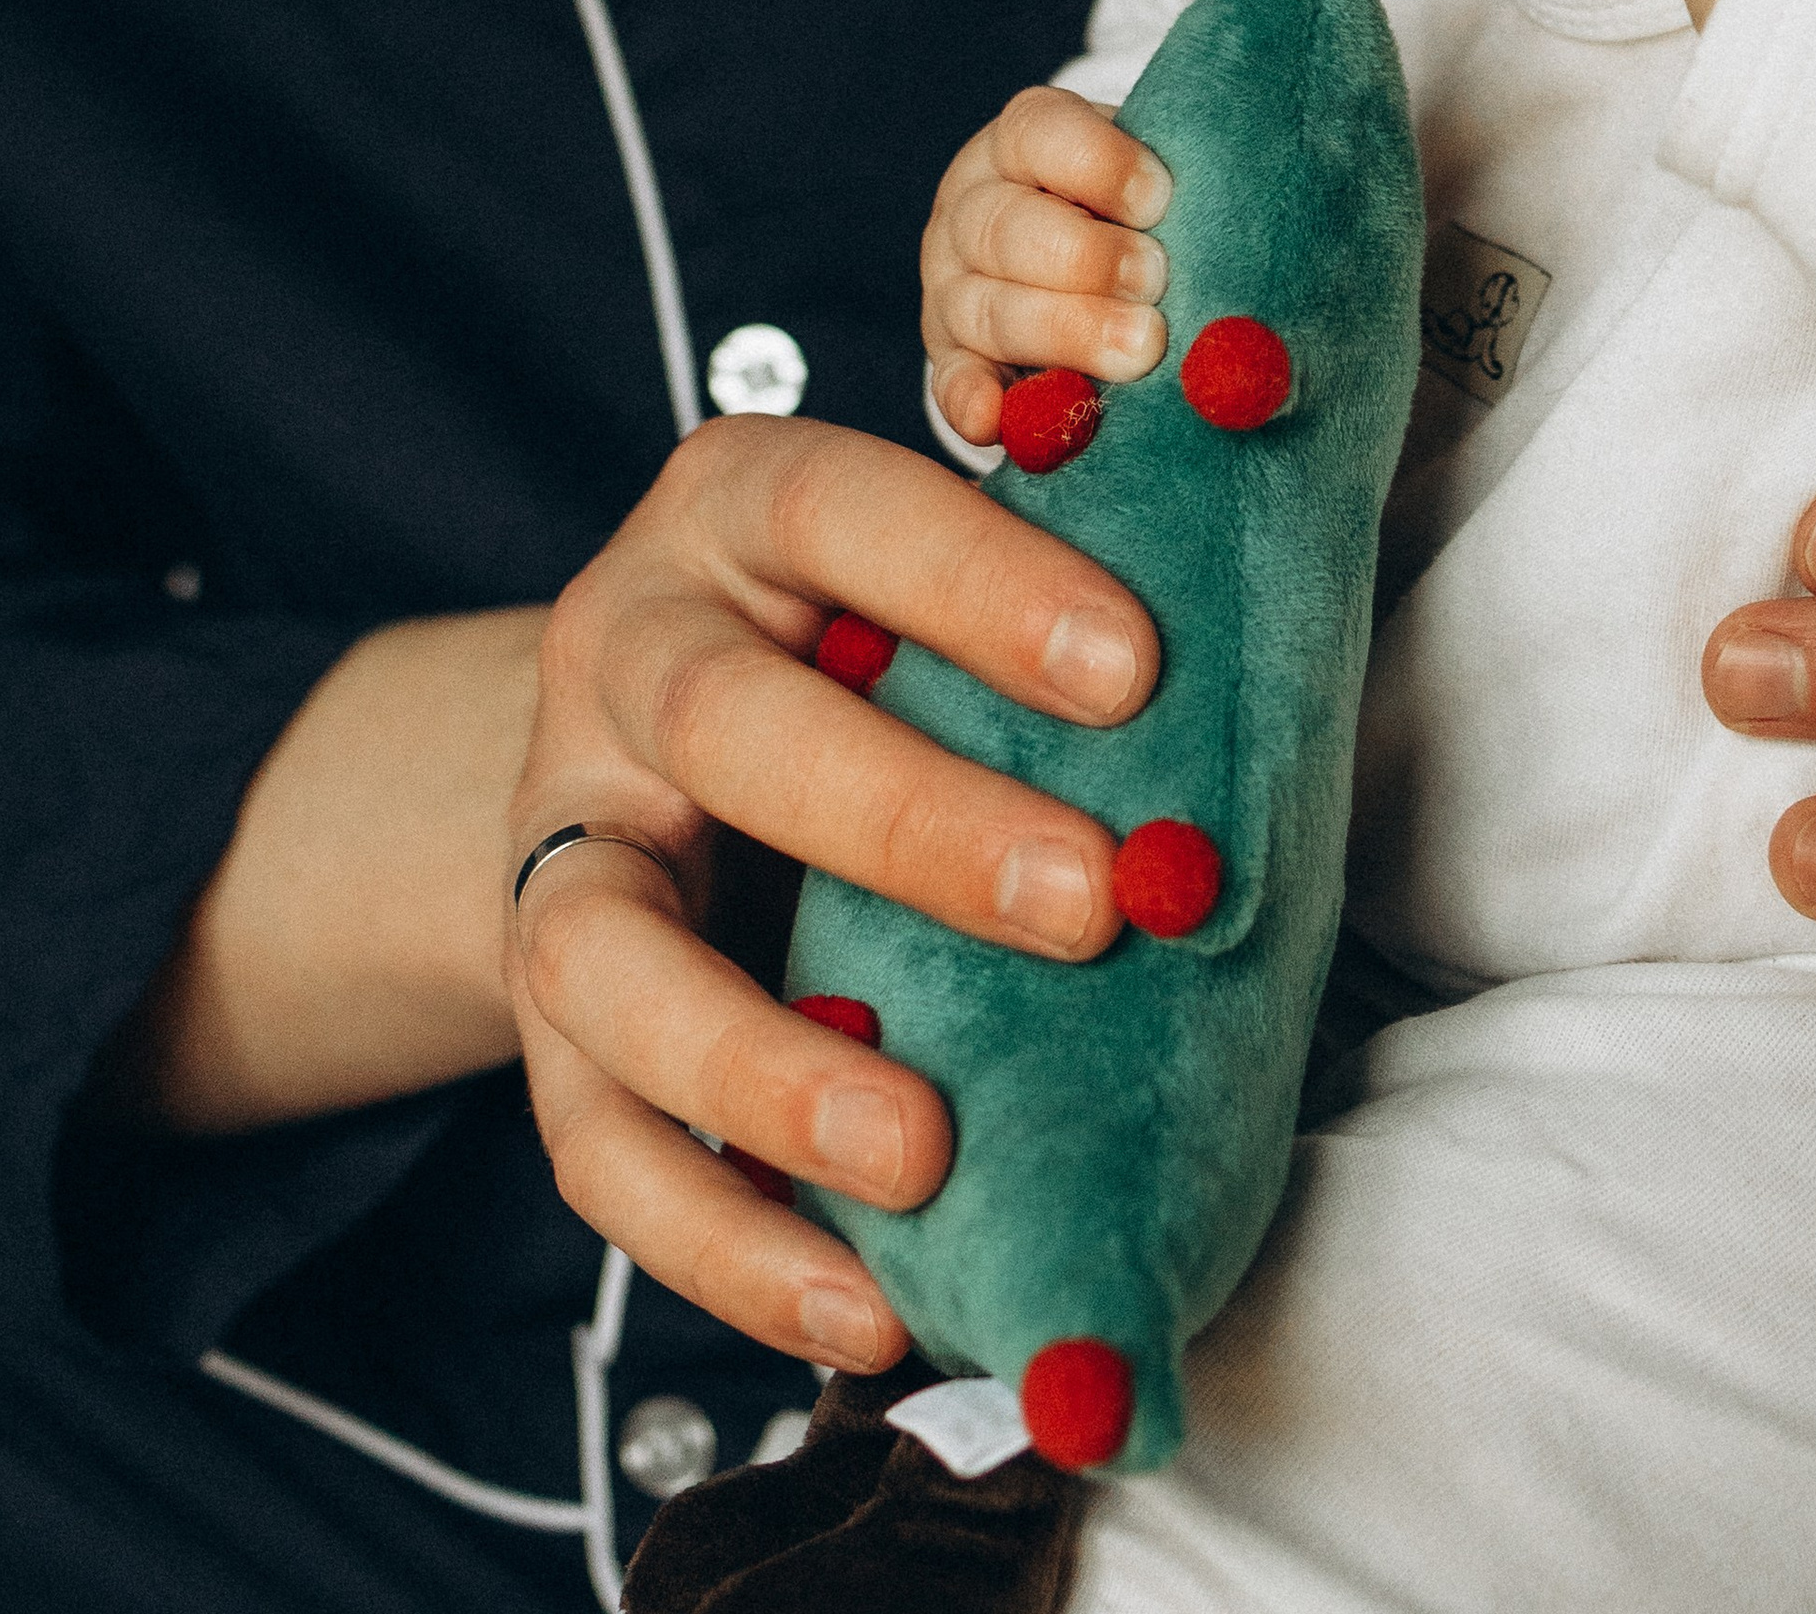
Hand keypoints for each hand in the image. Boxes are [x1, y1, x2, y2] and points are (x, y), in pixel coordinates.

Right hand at [507, 416, 1157, 1365]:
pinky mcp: (542, 1021)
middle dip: (912, 820)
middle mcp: (625, 655)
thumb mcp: (924, 575)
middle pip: (729, 724)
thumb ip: (1050, 595)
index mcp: (738, 514)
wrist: (647, 752)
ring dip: (769, 1066)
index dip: (976, 580)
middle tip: (1092, 902)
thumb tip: (1274, 639)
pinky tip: (866, 1307)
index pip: (838, 508)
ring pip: (607, 952)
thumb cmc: (864, 651)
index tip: (1136, 668)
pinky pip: (596, 1144)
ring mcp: (563, 838)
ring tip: (923, 1152)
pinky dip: (725, 1241)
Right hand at [921, 85, 1172, 445]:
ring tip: (1140, 352)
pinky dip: (971, 401)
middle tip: (1156, 282)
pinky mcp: (951, 357)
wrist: (1081, 263)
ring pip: (986, 306)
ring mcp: (952, 284)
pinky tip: (996, 418)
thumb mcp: (1149, 179)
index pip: (1040, 133)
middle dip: (1087, 258)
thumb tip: (1248, 231)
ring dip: (1064, 332)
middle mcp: (974, 207)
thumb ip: (1185, 194)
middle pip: (1007, 226)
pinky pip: (953, 381)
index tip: (1160, 199)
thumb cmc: (1138, 213)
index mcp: (1022, 143)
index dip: (1098, 164)